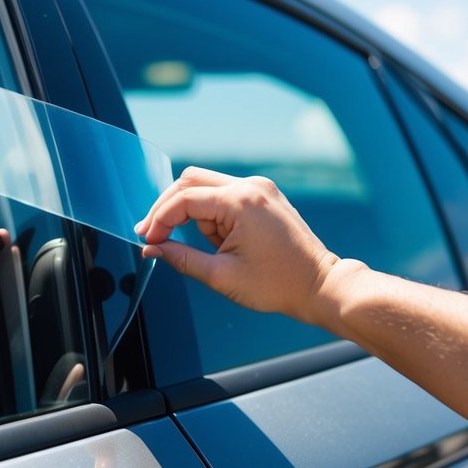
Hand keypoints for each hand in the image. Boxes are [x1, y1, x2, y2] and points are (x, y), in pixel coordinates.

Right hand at [135, 166, 343, 321]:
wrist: (318, 285)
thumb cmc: (276, 284)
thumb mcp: (221, 276)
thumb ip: (181, 259)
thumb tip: (153, 250)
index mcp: (240, 202)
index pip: (184, 200)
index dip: (159, 220)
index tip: (148, 241)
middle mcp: (251, 186)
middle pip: (191, 181)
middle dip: (168, 209)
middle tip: (153, 236)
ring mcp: (259, 188)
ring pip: (206, 188)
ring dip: (194, 215)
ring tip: (213, 249)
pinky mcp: (264, 196)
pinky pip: (225, 195)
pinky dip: (212, 215)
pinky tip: (221, 241)